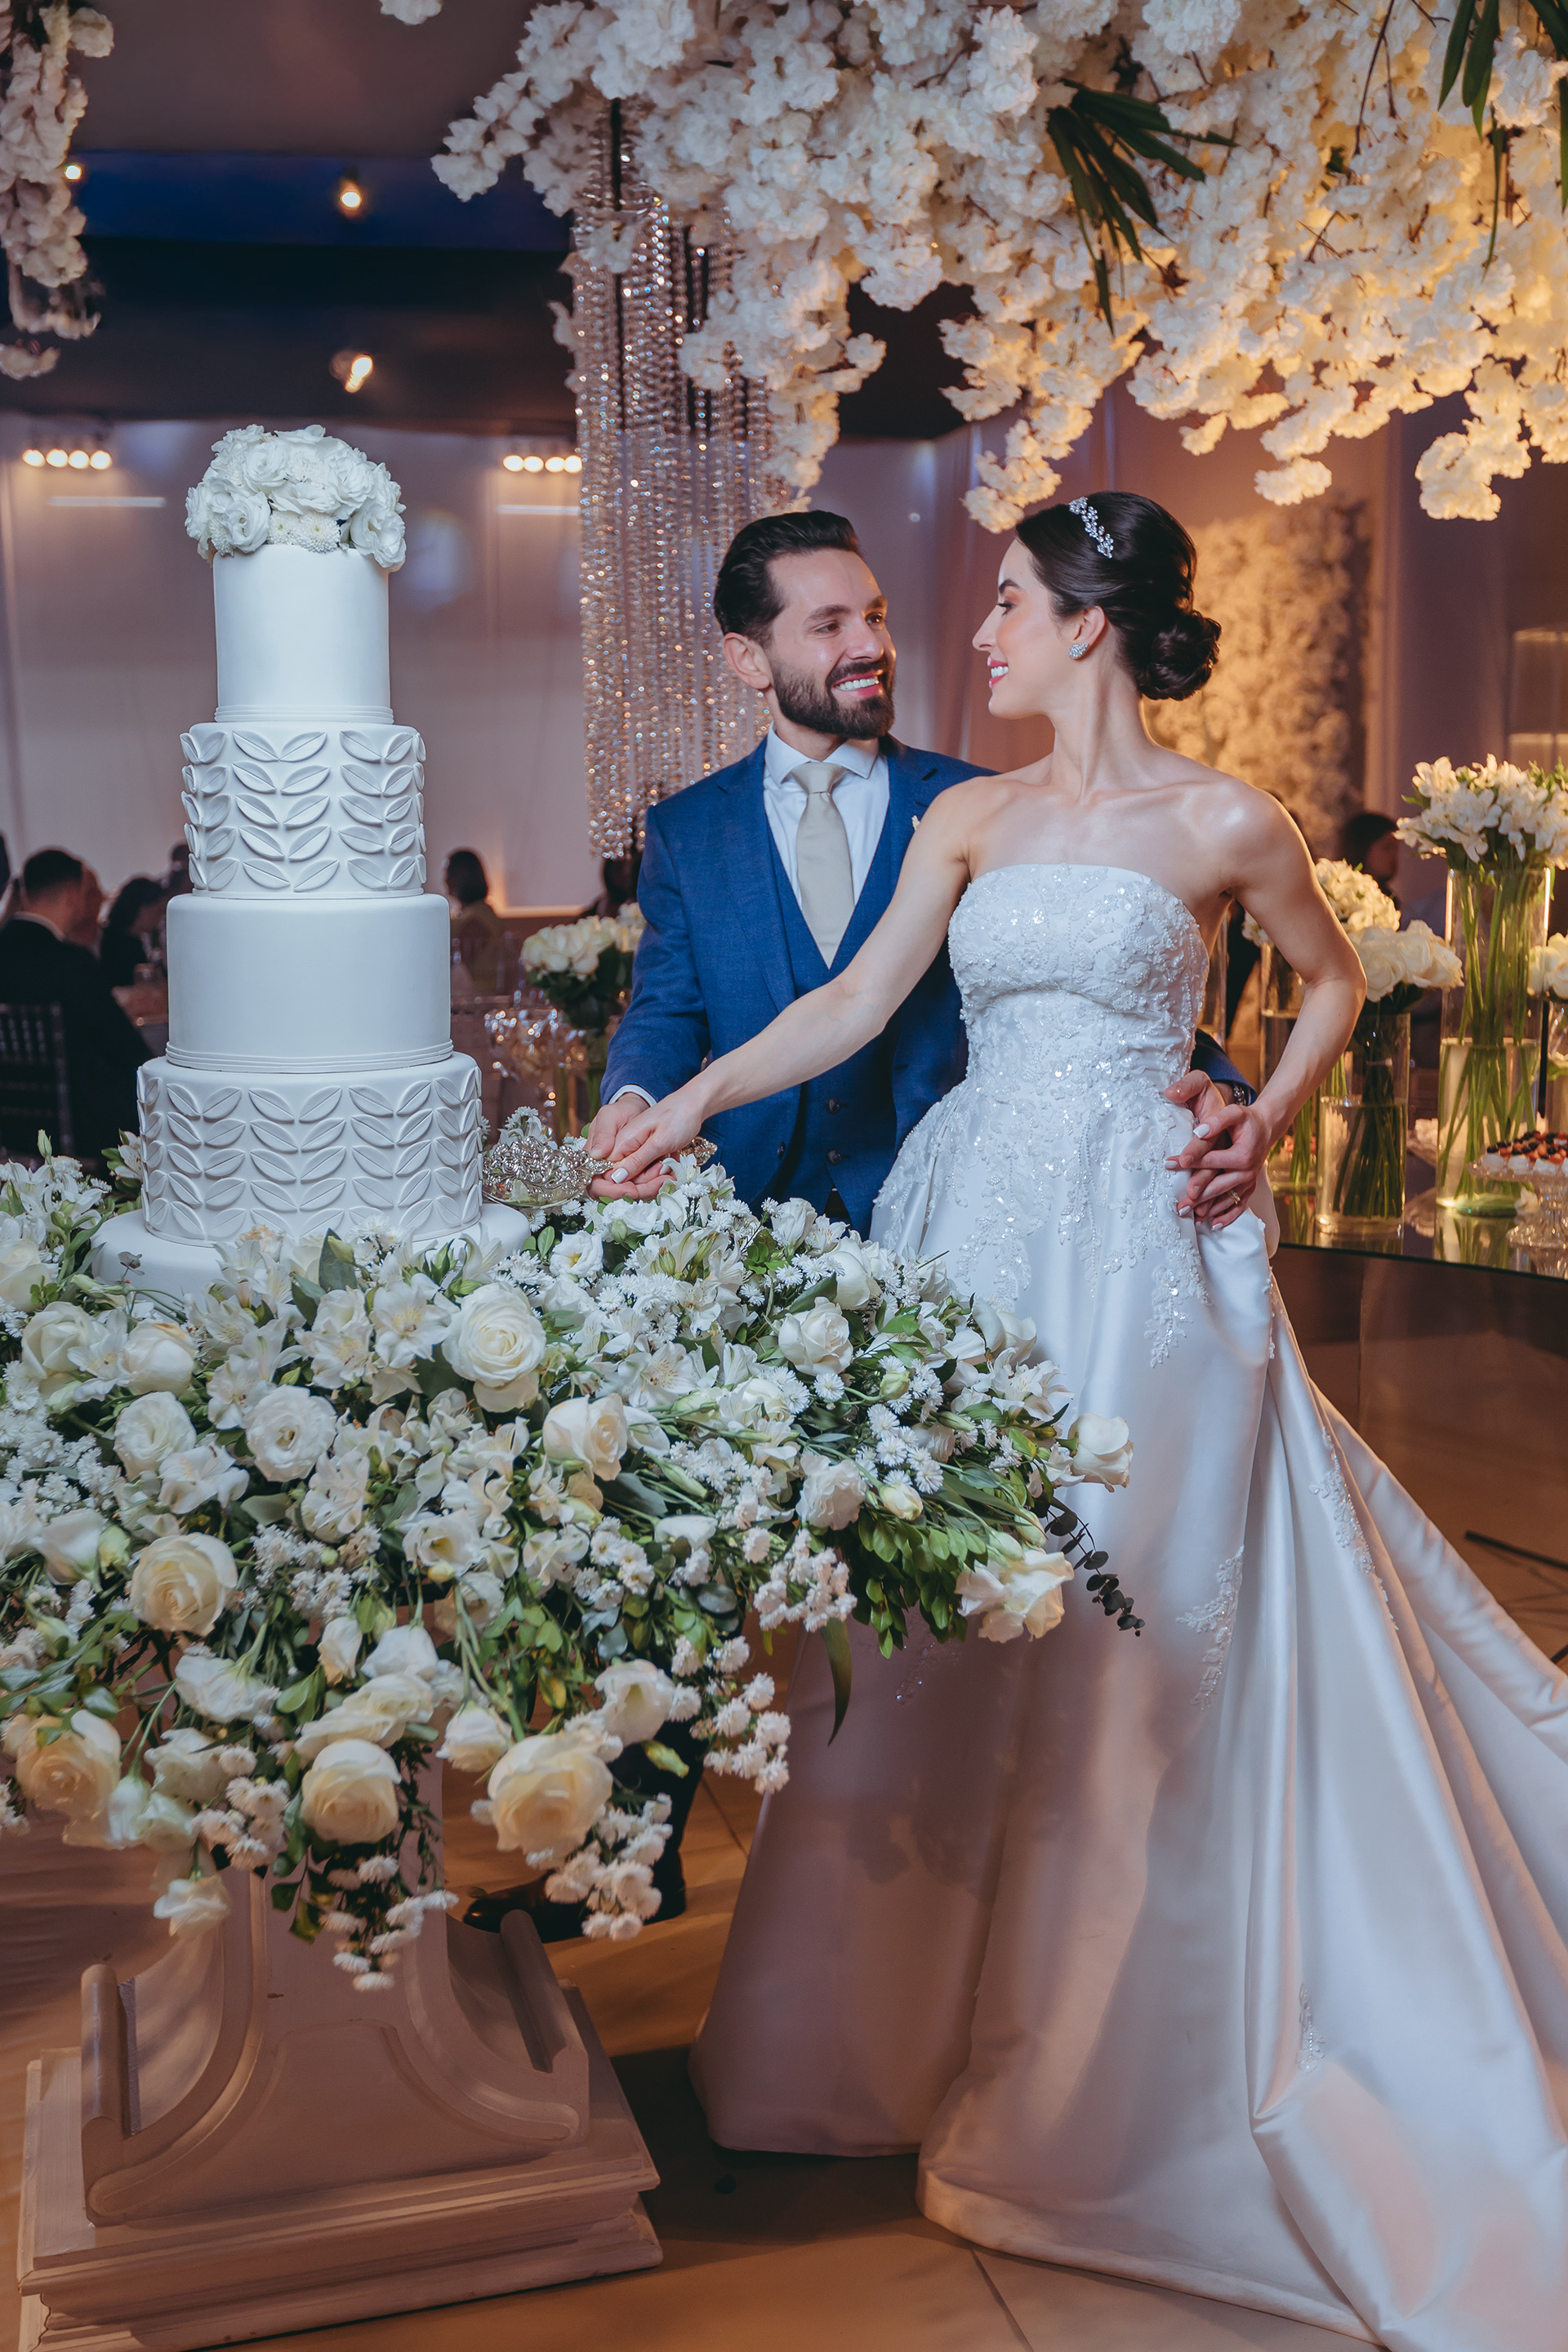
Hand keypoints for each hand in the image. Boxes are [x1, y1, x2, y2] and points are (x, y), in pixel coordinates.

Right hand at [588, 1084, 707, 1196]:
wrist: (693, 1104)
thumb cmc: (678, 1116)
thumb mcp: (659, 1141)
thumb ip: (636, 1159)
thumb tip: (614, 1178)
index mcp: (620, 1142)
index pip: (604, 1174)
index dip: (617, 1188)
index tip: (636, 1191)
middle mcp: (623, 1148)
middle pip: (621, 1181)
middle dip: (643, 1184)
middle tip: (662, 1173)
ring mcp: (634, 1152)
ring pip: (636, 1179)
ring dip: (653, 1178)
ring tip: (668, 1165)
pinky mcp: (644, 1155)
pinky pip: (647, 1173)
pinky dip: (659, 1173)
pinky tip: (670, 1165)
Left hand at [1165, 1086, 1271, 1229]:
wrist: (1265, 1127)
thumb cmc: (1246, 1120)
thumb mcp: (1233, 1113)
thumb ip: (1216, 1121)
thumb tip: (1197, 1132)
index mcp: (1242, 1155)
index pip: (1209, 1160)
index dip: (1188, 1161)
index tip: (1169, 1163)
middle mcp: (1247, 1172)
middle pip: (1216, 1186)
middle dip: (1197, 1196)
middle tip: (1179, 1206)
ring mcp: (1248, 1181)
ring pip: (1226, 1199)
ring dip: (1208, 1210)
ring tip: (1189, 1217)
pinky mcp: (1249, 1187)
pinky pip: (1240, 1205)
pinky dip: (1228, 1216)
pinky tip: (1214, 1225)